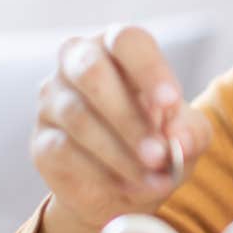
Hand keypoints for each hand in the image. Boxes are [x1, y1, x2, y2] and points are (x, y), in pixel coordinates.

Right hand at [31, 25, 213, 232]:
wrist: (124, 192)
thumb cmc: (158, 144)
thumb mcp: (186, 136)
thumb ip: (190, 132)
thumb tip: (180, 139)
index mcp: (116, 48)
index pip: (126, 41)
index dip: (149, 69)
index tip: (171, 103)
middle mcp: (77, 63)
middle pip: (92, 72)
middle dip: (129, 116)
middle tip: (159, 154)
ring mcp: (53, 101)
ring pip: (79, 117)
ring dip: (120, 152)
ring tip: (153, 177)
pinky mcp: (42, 141)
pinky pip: (63, 150)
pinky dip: (100, 172)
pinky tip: (128, 188)